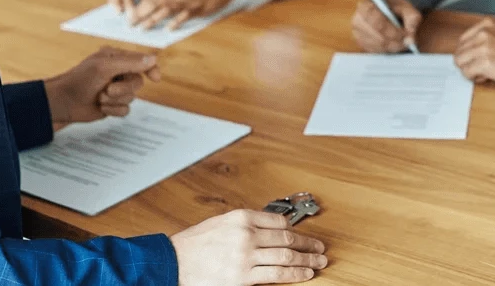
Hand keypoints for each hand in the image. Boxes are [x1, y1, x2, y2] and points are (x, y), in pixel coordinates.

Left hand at [44, 46, 160, 126]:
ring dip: (115, 100)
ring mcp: (116, 89)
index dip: (151, 68)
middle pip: (138, 82)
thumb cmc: (80, 80)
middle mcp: (118, 72)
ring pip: (132, 97)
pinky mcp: (113, 105)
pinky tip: (101, 107)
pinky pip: (125, 110)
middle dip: (124, 88)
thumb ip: (130, 63)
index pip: (141, 61)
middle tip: (108, 89)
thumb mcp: (105, 67)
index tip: (155, 78)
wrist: (64, 102)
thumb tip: (153, 59)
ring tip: (100, 97)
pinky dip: (113, 110)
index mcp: (116, 58)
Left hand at [129, 0, 243, 30]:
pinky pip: (184, 15)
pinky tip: (168, 29)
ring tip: (143, 28)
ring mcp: (187, 0)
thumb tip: (154, 8)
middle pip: (154, 2)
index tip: (128, 14)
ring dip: (153, 19)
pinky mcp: (197, 8)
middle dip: (141, 13)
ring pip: (166, 9)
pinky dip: (175, 22)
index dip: (138, 6)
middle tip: (130, 24)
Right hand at [171, 209, 327, 284]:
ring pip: (286, 258)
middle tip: (320, 248)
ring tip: (318, 263)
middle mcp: (245, 235)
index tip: (303, 235)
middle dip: (308, 245)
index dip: (295, 230)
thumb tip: (268, 230)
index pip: (278, 222)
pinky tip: (304, 274)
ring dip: (306, 261)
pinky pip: (275, 276)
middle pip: (286, 239)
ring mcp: (245, 257)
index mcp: (239, 217)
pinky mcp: (243, 278)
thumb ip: (243, 224)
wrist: (174, 263)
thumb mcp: (219, 223)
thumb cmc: (192, 244)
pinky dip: (294, 275)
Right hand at [351, 0, 421, 52]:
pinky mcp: (362, 45)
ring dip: (394, 47)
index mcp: (365, 6)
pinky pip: (377, 52)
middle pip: (378, 37)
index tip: (406, 35)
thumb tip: (410, 39)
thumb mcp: (407, 8)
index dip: (392, 31)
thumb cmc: (396, 9)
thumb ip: (412, 19)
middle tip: (408, 42)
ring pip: (379, 47)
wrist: (389, 12)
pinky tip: (395, 44)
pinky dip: (389, 50)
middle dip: (395, 41)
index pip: (376, 21)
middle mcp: (357, 21)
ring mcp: (358, 34)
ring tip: (403, 42)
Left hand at [454, 19, 494, 87]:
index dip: (469, 55)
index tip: (479, 60)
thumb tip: (466, 52)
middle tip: (484, 69)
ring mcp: (483, 47)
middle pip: (459, 53)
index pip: (462, 41)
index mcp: (486, 24)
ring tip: (487, 72)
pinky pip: (467, 73)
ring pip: (460, 63)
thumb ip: (484, 40)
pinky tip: (489, 77)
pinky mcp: (485, 63)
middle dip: (469, 63)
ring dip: (471, 71)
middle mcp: (483, 33)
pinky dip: (476, 78)